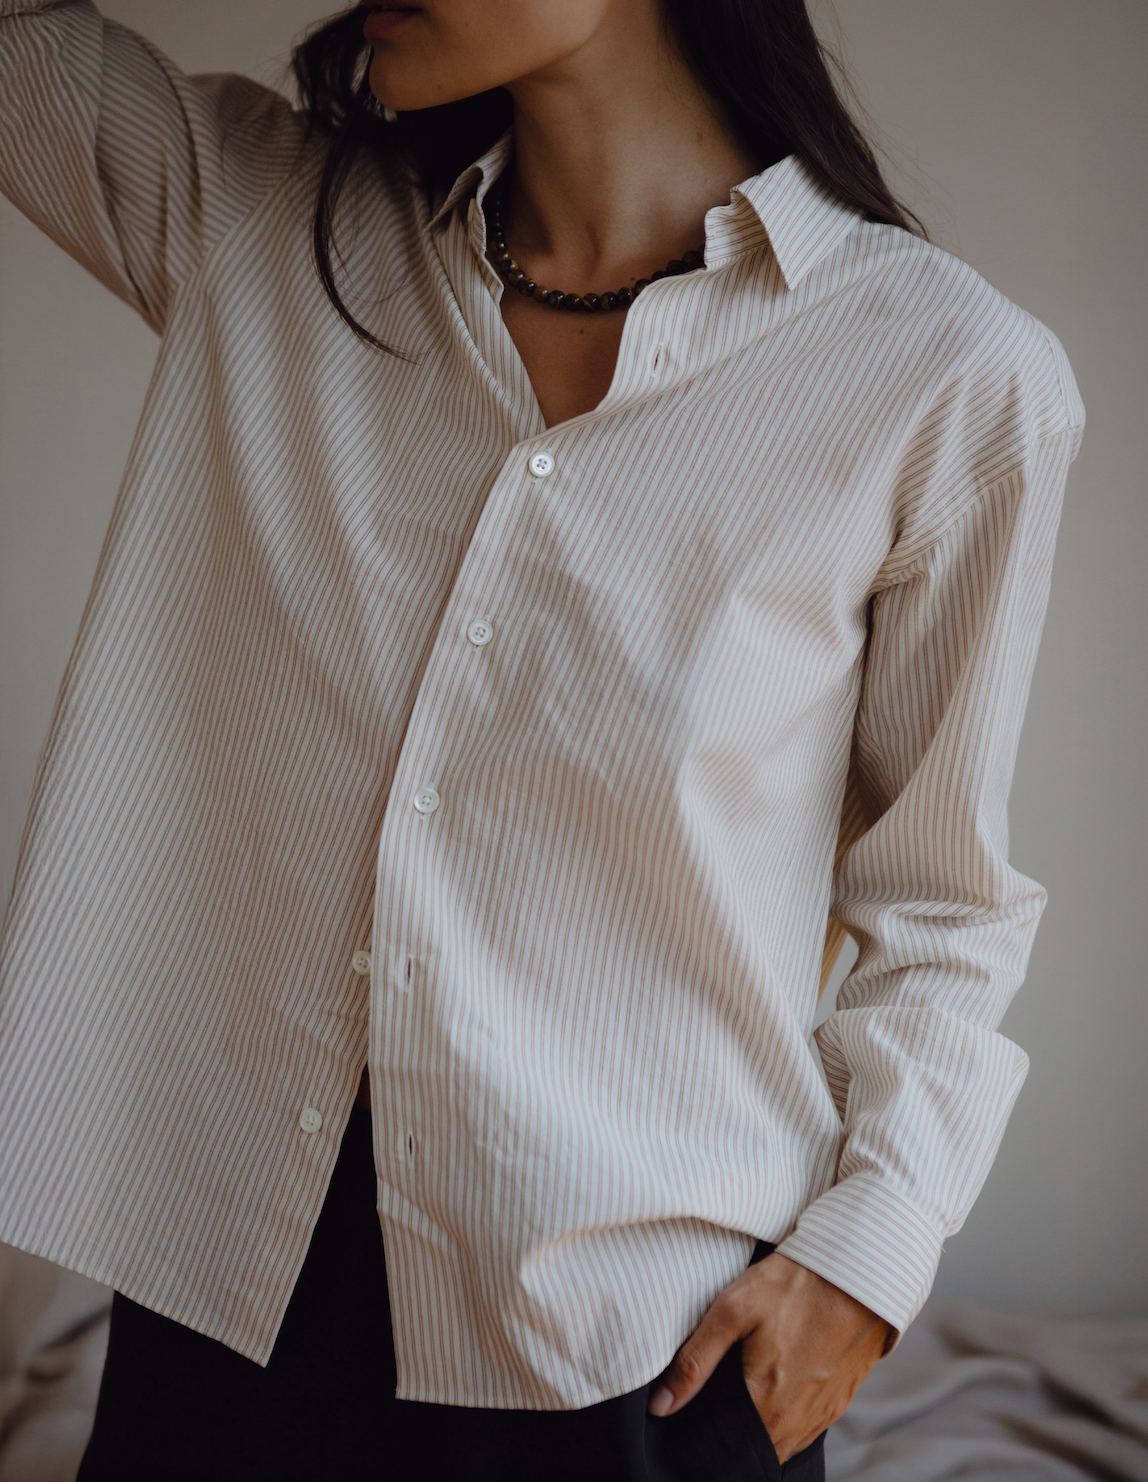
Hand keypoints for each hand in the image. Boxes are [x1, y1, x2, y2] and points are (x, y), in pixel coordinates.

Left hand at [647, 1253, 890, 1462]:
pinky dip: (789, 1416)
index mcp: (768, 1407)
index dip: (712, 1435)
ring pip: (784, 1441)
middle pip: (758, 1447)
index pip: (731, 1449)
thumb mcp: (733, 1310)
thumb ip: (695, 1361)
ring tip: (749, 1390)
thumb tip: (662, 1405)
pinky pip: (807, 1426)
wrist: (857, 1269)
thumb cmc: (794, 1285)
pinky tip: (779, 1384)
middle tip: (723, 1397)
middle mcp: (799, 1422)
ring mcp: (824, 1413)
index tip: (702, 1413)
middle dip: (737, 1432)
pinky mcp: (841, 1399)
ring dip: (764, 1426)